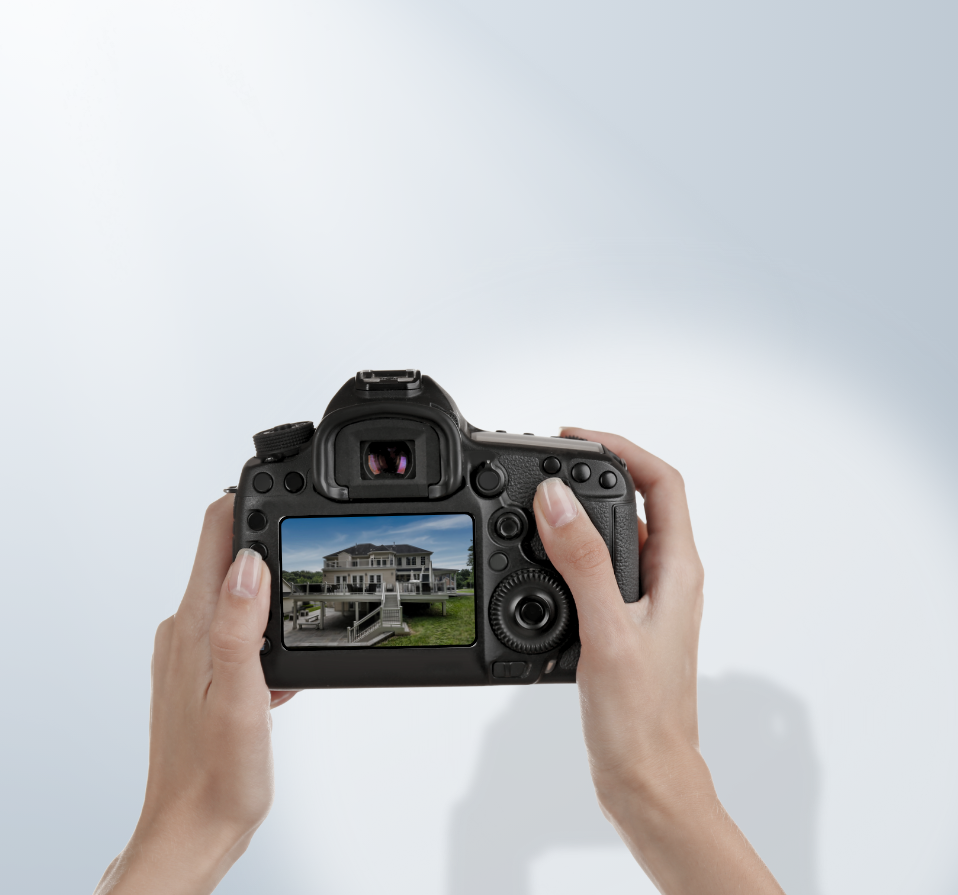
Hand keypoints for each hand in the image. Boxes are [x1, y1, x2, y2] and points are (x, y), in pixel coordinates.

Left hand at [95, 495, 295, 894]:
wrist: (192, 833)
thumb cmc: (216, 778)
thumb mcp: (241, 699)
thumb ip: (242, 628)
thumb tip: (250, 563)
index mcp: (195, 625)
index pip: (215, 530)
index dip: (250, 498)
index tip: (283, 485)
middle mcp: (187, 629)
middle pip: (227, 554)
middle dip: (269, 541)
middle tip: (310, 549)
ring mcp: (192, 651)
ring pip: (236, 592)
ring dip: (271, 591)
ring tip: (305, 609)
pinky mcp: (201, 672)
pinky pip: (236, 628)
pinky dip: (265, 630)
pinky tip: (283, 664)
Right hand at [533, 430, 783, 894]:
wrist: (646, 780)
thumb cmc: (641, 718)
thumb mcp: (607, 630)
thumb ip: (583, 561)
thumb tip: (557, 499)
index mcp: (678, 571)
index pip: (662, 482)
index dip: (623, 448)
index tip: (576, 437)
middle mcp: (667, 579)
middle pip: (639, 500)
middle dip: (595, 473)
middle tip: (550, 462)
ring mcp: (646, 601)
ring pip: (616, 535)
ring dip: (580, 513)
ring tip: (539, 503)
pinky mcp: (623, 623)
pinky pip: (598, 569)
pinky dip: (569, 552)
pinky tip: (541, 562)